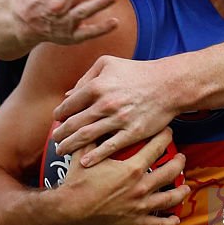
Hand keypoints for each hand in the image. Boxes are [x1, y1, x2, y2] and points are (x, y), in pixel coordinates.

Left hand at [52, 55, 179, 165]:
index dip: (60, 114)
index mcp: (97, 86)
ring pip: (87, 137)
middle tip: (54, 139)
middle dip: (60, 134)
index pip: (70, 104)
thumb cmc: (138, 72)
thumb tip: (69, 95)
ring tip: (61, 150)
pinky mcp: (133, 133)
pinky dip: (94, 156)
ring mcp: (119, 120)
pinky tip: (84, 161)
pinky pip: (109, 147)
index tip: (57, 120)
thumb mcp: (108, 63)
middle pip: (74, 123)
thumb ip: (86, 77)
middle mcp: (105, 104)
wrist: (169, 85)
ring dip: (70, 145)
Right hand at [61, 128, 188, 224]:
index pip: (156, 148)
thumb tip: (91, 120)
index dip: (165, 137)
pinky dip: (168, 222)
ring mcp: (140, 206)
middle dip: (179, 163)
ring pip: (169, 198)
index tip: (169, 132)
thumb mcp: (84, 154)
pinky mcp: (136, 222)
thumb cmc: (77, 182)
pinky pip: (157, 223)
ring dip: (180, 192)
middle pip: (170, 172)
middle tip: (181, 158)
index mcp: (132, 168)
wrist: (71, 210)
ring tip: (186, 188)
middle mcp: (141, 186)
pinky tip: (174, 220)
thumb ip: (92, 137)